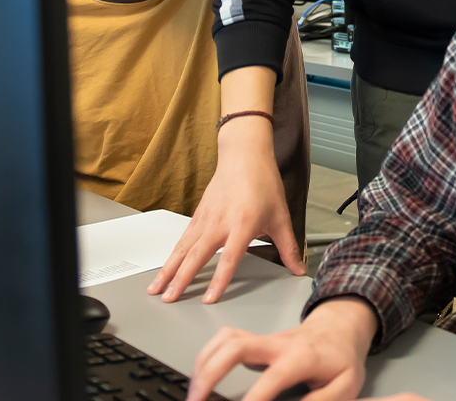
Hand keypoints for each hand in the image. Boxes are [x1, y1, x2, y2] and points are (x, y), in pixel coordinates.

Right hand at [148, 116, 303, 302]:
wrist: (245, 155)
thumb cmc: (263, 183)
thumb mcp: (281, 217)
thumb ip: (288, 247)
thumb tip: (299, 269)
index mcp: (243, 224)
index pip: (230, 258)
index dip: (219, 280)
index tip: (209, 298)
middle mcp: (220, 222)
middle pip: (197, 255)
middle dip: (181, 279)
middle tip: (169, 299)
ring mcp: (206, 218)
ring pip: (183, 249)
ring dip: (168, 270)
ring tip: (157, 289)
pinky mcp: (198, 215)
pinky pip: (182, 240)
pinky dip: (171, 256)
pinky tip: (164, 269)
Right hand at [188, 297, 376, 400]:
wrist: (341, 328)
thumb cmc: (341, 360)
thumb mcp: (345, 385)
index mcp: (301, 357)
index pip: (271, 379)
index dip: (253, 400)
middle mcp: (277, 344)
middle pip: (235, 345)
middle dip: (210, 373)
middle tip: (196, 400)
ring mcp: (263, 339)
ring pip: (225, 339)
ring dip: (204, 363)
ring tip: (194, 393)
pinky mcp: (255, 340)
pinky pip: (224, 340)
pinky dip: (207, 356)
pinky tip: (202, 377)